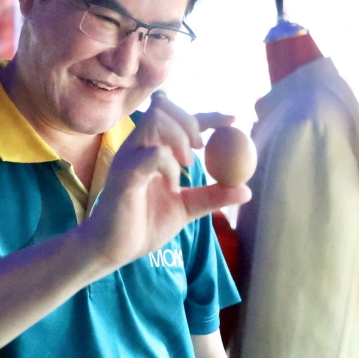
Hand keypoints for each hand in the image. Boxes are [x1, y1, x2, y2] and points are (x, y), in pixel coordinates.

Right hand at [79, 92, 250, 270]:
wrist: (113, 248)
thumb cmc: (143, 225)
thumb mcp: (185, 208)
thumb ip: (211, 196)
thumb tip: (246, 190)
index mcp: (150, 149)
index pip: (178, 119)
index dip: (207, 116)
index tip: (234, 120)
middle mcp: (136, 147)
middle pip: (162, 109)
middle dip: (189, 121)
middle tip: (201, 147)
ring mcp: (128, 158)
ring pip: (154, 121)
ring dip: (178, 137)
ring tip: (187, 166)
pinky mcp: (124, 175)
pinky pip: (151, 155)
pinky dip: (169, 166)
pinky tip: (172, 186)